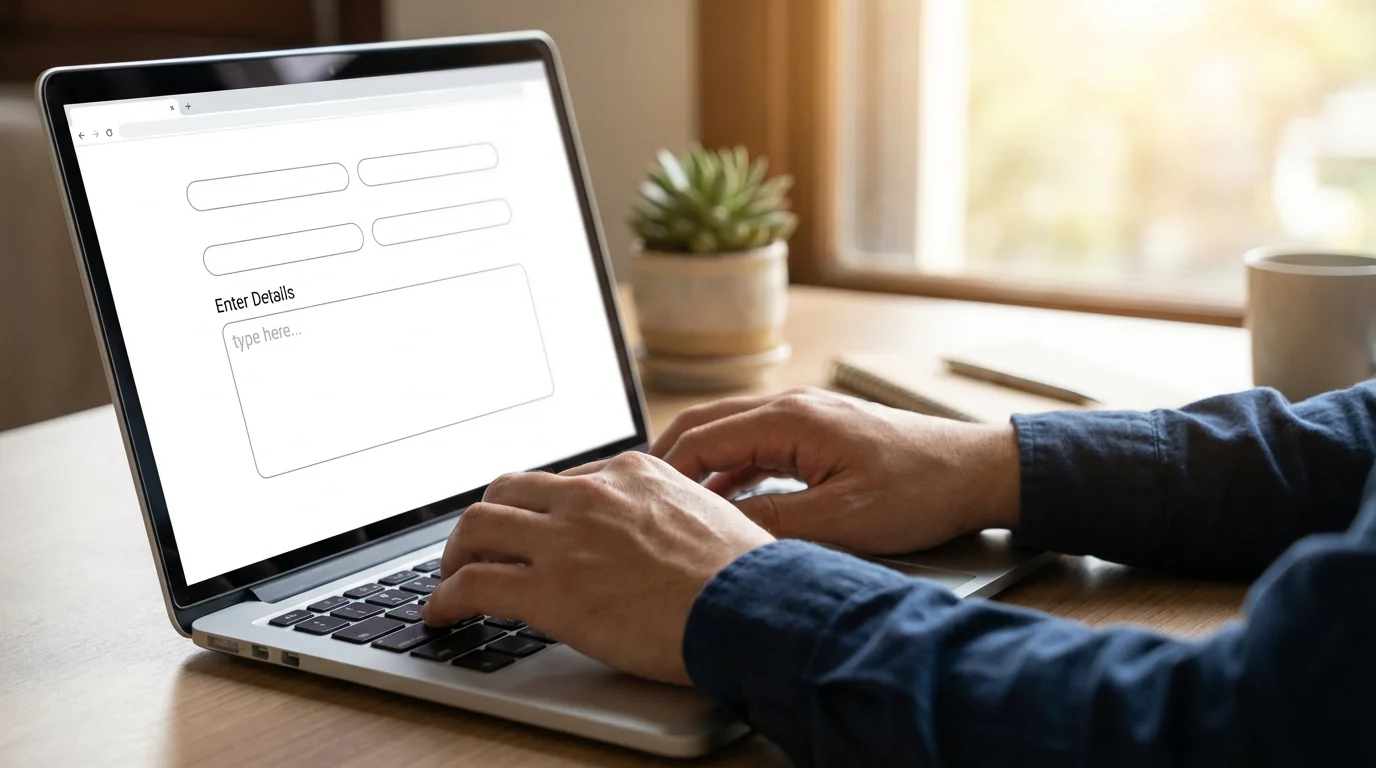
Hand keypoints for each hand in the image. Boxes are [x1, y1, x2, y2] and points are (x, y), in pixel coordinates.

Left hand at [422, 452, 774, 684]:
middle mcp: (590, 495)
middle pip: (508, 491)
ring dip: (456, 553)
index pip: (564, 481)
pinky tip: (442, 614)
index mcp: (630, 473)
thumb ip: (669, 513)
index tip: (535, 529)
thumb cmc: (744, 574)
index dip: (541, 510)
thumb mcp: (708, 514)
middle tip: (480, 546)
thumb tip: (662, 533)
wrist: (749, 607)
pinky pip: (472, 585)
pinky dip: (445, 599)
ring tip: (451, 577)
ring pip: (477, 527)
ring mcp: (564, 539)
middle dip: (488, 519)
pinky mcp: (546, 590)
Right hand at [651, 388, 1019, 554]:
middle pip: (706, 426)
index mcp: (790, 418)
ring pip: (730, 435)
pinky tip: (724, 504)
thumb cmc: (920, 489)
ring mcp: (806, 416)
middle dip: (668, 462)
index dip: (664, 474)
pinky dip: (731, 470)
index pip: (702, 440)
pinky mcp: (820, 432)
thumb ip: (772, 523)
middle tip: (638, 500)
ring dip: (699, 467)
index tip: (638, 505)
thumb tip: (715, 532)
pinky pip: (757, 445)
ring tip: (671, 507)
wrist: (978, 470)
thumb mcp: (841, 520)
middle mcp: (791, 406)